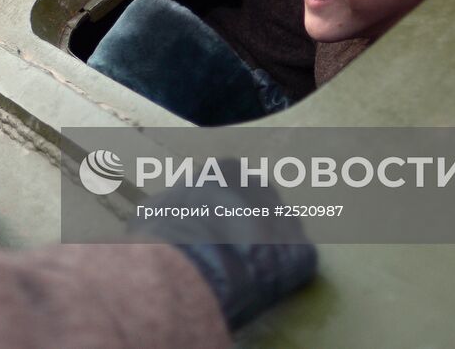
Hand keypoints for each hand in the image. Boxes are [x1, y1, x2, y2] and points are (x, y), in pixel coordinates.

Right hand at [128, 162, 316, 329]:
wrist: (193, 263)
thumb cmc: (165, 233)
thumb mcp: (152, 210)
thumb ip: (169, 207)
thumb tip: (164, 214)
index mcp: (224, 170)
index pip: (225, 185)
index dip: (217, 209)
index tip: (208, 227)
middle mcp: (261, 186)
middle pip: (258, 205)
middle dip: (248, 224)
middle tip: (230, 248)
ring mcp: (285, 219)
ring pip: (279, 232)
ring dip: (268, 248)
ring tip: (246, 269)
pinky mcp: (302, 254)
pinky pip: (295, 262)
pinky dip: (283, 274)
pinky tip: (263, 283)